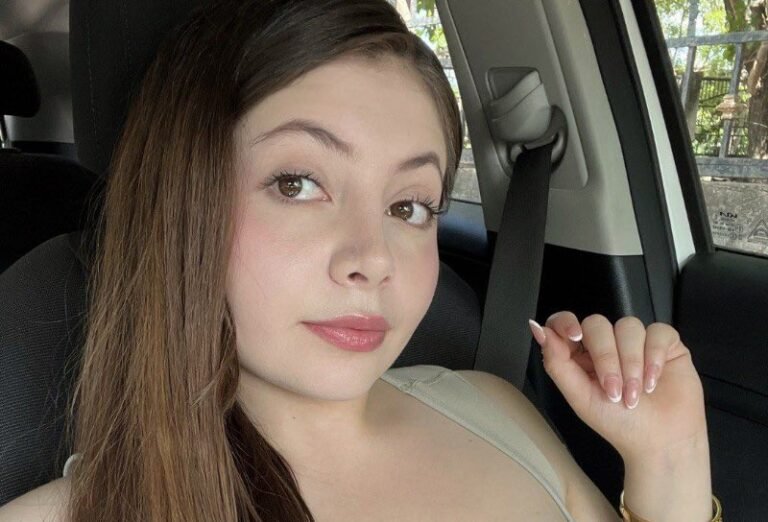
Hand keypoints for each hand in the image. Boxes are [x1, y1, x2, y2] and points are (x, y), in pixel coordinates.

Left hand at [529, 312, 707, 462]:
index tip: (574, 335)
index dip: (566, 322)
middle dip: (606, 358)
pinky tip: (653, 381)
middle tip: (613, 390)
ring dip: (631, 363)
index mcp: (581, 355)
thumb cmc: (619, 424)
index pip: (566, 323)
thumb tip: (539, 330)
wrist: (659, 443)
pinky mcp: (665, 345)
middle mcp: (607, 344)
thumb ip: (557, 362)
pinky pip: (658, 332)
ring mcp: (636, 342)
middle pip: (598, 324)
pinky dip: (654, 357)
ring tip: (635, 394)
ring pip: (628, 326)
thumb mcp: (580, 397)